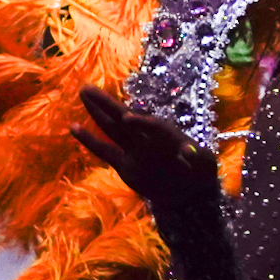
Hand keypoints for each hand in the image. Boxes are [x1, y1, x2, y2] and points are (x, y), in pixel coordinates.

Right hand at [71, 85, 218, 210]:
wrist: (190, 192)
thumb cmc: (201, 173)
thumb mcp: (205, 165)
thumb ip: (198, 158)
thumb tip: (189, 151)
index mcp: (167, 134)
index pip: (152, 126)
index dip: (141, 122)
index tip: (128, 119)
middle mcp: (147, 138)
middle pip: (124, 117)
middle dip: (107, 103)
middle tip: (88, 87)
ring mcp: (134, 150)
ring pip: (111, 127)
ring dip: (97, 111)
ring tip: (83, 92)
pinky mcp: (124, 165)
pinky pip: (103, 151)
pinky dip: (89, 140)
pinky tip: (74, 127)